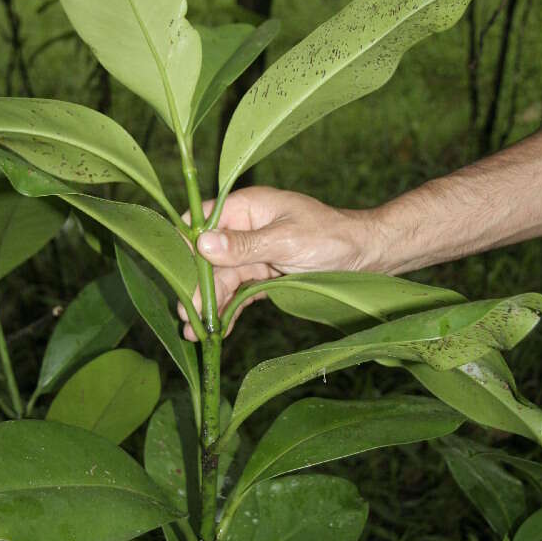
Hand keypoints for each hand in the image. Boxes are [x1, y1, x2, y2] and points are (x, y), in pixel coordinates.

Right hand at [178, 186, 373, 339]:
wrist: (366, 256)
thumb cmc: (330, 237)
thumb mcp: (286, 240)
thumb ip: (244, 245)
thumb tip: (202, 244)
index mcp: (248, 208)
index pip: (204, 221)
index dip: (186, 246)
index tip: (175, 274)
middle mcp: (245, 229)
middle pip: (208, 256)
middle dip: (196, 285)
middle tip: (186, 315)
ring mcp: (253, 253)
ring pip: (221, 279)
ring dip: (208, 304)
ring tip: (195, 332)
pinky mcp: (263, 276)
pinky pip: (238, 293)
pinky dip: (228, 310)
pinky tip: (217, 330)